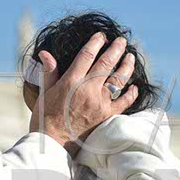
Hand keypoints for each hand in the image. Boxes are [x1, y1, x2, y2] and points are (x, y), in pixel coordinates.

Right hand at [29, 33, 138, 156]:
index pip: (87, 55)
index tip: (101, 36)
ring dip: (127, 65)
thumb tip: (45, 53)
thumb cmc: (45, 119)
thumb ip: (49, 72)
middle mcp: (88, 89)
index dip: (95, 42)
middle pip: (107, 62)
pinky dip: (131, 93)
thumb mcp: (45, 93)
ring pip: (119, 78)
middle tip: (121, 41)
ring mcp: (100, 102)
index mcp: (71, 81)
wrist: (53, 144)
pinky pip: (124, 101)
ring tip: (131, 57)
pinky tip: (134, 86)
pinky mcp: (107, 116)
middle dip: (116, 48)